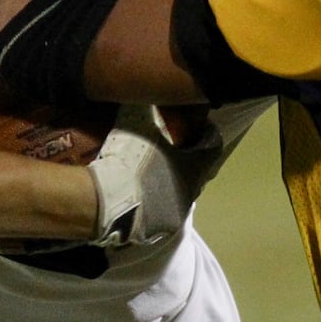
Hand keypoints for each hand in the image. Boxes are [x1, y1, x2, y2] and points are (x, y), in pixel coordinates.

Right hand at [86, 103, 223, 246]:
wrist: (107, 201)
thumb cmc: (129, 159)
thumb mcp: (137, 122)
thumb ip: (146, 106)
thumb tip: (146, 89)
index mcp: (195, 166)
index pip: (213, 146)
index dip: (206, 134)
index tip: (197, 126)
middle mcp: (192, 192)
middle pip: (198, 172)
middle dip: (188, 159)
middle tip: (173, 145)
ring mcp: (175, 215)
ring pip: (180, 194)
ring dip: (171, 182)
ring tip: (154, 169)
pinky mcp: (156, 232)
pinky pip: (161, 212)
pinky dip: (155, 201)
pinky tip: (139, 193)